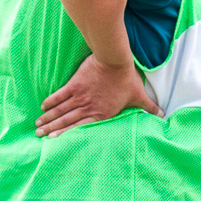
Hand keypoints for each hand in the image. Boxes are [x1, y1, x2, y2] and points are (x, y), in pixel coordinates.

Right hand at [36, 55, 160, 135]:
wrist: (115, 62)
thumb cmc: (127, 79)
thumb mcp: (139, 96)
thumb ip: (148, 107)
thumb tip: (163, 115)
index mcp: (102, 113)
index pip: (81, 126)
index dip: (67, 133)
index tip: (54, 139)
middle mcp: (88, 107)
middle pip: (67, 120)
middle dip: (52, 128)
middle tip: (39, 135)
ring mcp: (80, 96)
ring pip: (61, 110)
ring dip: (48, 118)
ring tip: (38, 125)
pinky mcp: (74, 85)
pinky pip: (60, 95)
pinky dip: (51, 101)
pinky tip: (43, 106)